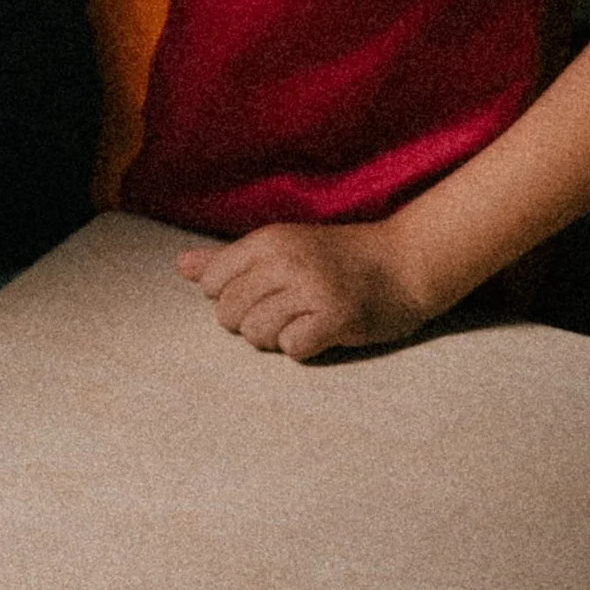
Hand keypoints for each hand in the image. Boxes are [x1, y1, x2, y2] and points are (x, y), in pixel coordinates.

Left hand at [174, 219, 431, 360]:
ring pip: (255, 334)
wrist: (408, 262)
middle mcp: (286, 260)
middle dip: (251, 322)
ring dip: (276, 337)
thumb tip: (181, 267)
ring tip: (303, 322)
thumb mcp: (283, 246)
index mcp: (269, 240)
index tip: (261, 293)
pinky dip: (303, 347)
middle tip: (286, 312)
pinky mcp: (337, 316)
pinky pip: (292, 348)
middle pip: (228, 314)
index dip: (229, 297)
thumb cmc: (340, 257)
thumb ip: (229, 259)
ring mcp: (312, 288)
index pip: (211, 283)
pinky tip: (321, 331)